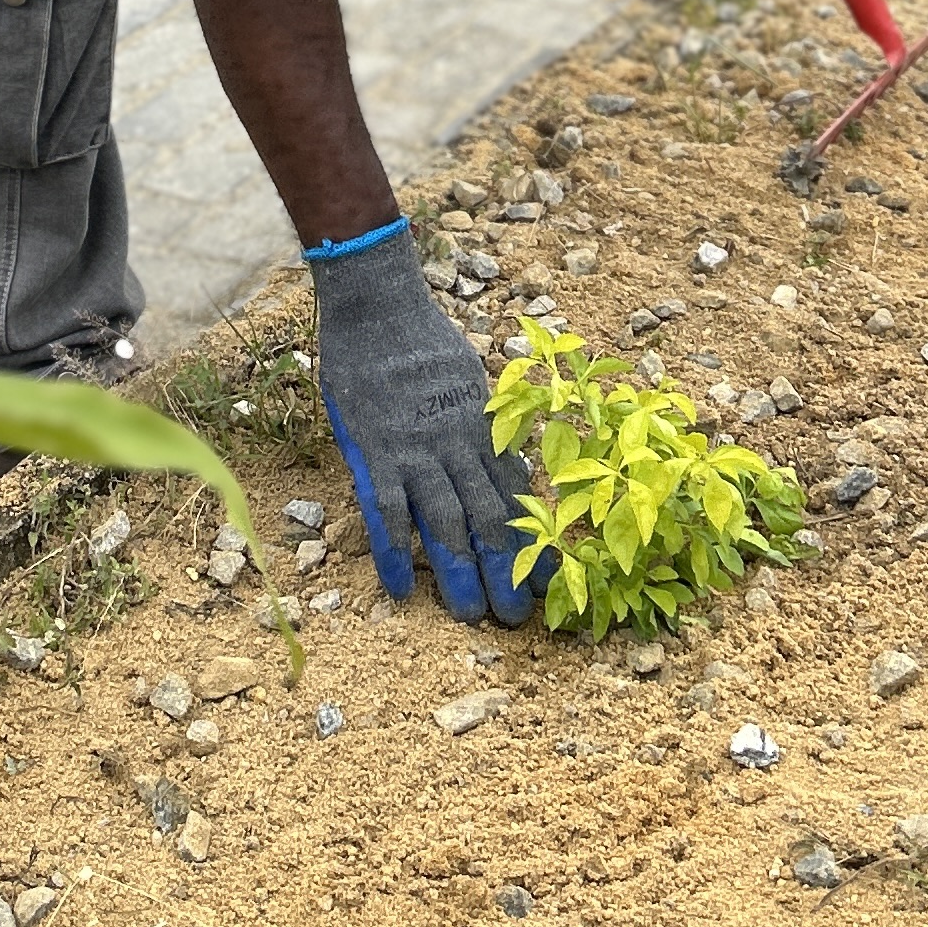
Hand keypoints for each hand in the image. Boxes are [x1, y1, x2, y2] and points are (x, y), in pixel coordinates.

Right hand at [309, 230, 533, 621]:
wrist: (380, 305)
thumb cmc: (424, 338)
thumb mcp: (472, 378)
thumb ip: (485, 424)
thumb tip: (504, 464)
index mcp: (484, 431)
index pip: (516, 499)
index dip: (535, 543)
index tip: (552, 584)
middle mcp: (457, 447)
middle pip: (489, 520)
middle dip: (507, 573)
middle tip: (519, 621)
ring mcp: (416, 451)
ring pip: (446, 524)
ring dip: (461, 574)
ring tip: (473, 617)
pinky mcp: (375, 451)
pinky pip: (386, 511)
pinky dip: (395, 552)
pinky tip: (401, 590)